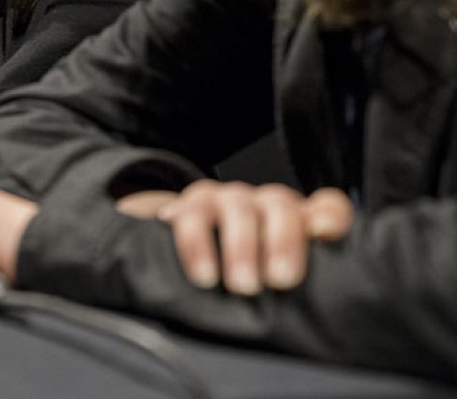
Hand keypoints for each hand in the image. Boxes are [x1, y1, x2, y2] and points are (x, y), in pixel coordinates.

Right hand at [116, 181, 353, 293]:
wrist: (191, 264)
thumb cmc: (252, 281)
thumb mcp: (286, 286)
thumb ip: (311, 289)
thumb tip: (332, 318)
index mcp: (299, 222)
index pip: (328, 208)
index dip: (330, 217)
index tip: (324, 234)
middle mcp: (263, 204)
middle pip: (280, 204)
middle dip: (282, 241)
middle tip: (280, 281)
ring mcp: (225, 201)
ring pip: (236, 207)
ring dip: (241, 246)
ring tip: (243, 286)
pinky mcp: (187, 207)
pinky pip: (191, 217)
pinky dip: (196, 245)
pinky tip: (203, 275)